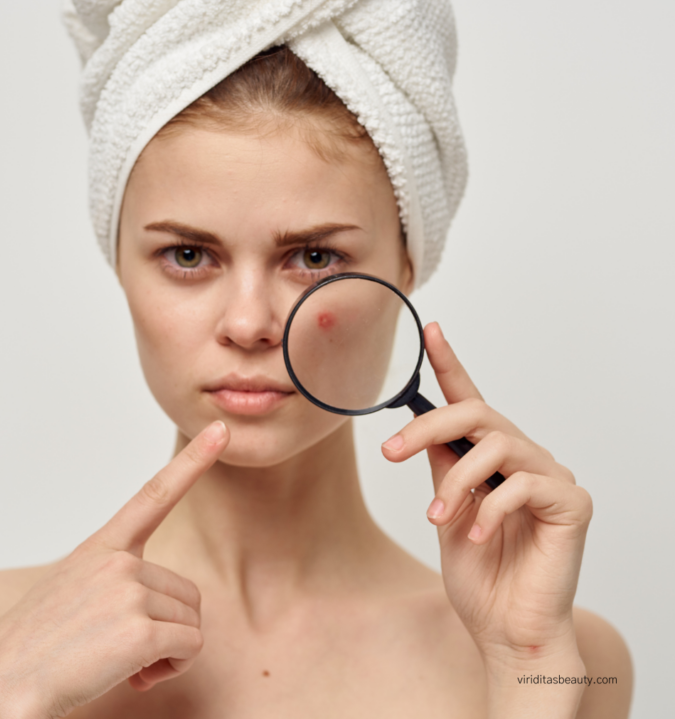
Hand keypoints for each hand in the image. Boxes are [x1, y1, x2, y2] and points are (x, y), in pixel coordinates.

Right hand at [0, 420, 229, 718]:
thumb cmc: (35, 650)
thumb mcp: (72, 594)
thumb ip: (117, 582)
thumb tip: (168, 610)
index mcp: (100, 548)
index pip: (154, 494)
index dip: (192, 461)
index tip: (219, 431)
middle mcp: (117, 561)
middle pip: (186, 593)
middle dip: (168, 628)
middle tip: (125, 649)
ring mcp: (127, 590)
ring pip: (190, 622)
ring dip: (168, 651)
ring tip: (123, 662)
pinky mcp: (138, 629)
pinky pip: (189, 647)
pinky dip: (172, 668)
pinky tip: (135, 676)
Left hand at [381, 323, 591, 669]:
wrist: (507, 631)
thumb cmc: (479, 574)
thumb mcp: (447, 508)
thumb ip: (444, 466)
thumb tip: (424, 428)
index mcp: (492, 456)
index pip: (470, 400)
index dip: (449, 364)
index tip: (431, 331)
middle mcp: (524, 456)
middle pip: (476, 414)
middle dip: (427, 426)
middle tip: (390, 450)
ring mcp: (551, 476)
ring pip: (496, 444)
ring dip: (458, 480)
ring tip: (438, 516)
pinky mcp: (571, 501)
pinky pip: (522, 484)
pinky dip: (489, 510)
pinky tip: (475, 536)